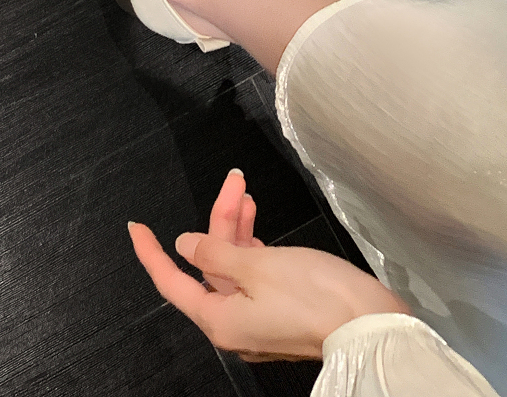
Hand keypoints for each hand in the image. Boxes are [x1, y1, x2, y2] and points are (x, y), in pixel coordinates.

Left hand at [128, 169, 411, 362]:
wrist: (369, 322)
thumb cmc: (316, 295)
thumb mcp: (259, 264)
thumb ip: (217, 251)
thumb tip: (185, 246)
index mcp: (220, 319)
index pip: (172, 283)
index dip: (151, 254)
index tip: (137, 229)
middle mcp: (234, 324)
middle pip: (210, 266)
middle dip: (217, 222)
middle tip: (233, 182)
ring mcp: (259, 318)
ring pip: (235, 267)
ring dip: (236, 229)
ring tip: (244, 192)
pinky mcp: (281, 310)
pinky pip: (255, 275)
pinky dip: (253, 246)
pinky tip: (256, 223)